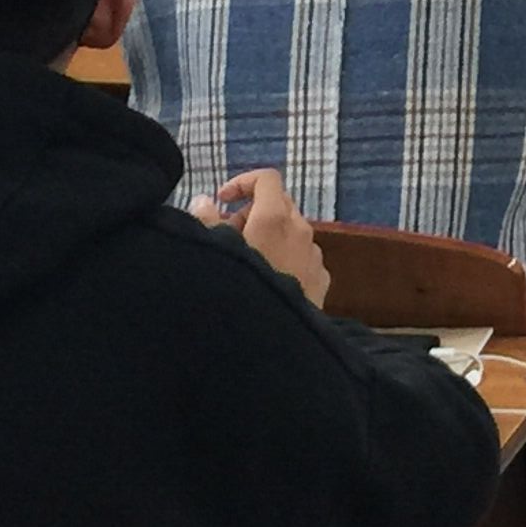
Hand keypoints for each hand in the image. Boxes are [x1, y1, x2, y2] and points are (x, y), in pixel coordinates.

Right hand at [191, 168, 329, 306]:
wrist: (270, 347)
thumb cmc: (236, 296)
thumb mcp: (213, 255)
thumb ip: (205, 223)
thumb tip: (204, 202)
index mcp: (273, 219)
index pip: (266, 179)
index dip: (242, 182)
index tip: (220, 201)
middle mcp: (300, 231)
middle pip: (279, 202)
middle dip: (250, 211)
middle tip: (225, 236)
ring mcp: (314, 255)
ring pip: (291, 231)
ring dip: (268, 236)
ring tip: (244, 263)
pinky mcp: (322, 279)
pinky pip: (302, 256)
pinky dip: (284, 257)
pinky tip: (266, 282)